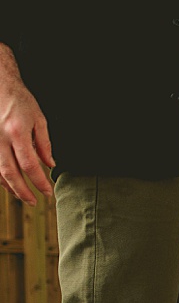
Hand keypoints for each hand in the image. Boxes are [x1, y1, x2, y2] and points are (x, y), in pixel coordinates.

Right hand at [0, 50, 55, 205]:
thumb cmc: (20, 101)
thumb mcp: (39, 119)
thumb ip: (44, 144)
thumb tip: (50, 165)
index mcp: (17, 133)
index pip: (29, 165)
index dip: (38, 181)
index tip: (47, 191)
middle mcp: (0, 139)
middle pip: (10, 172)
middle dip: (23, 191)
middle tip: (35, 202)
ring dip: (10, 187)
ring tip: (23, 197)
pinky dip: (0, 177)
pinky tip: (9, 184)